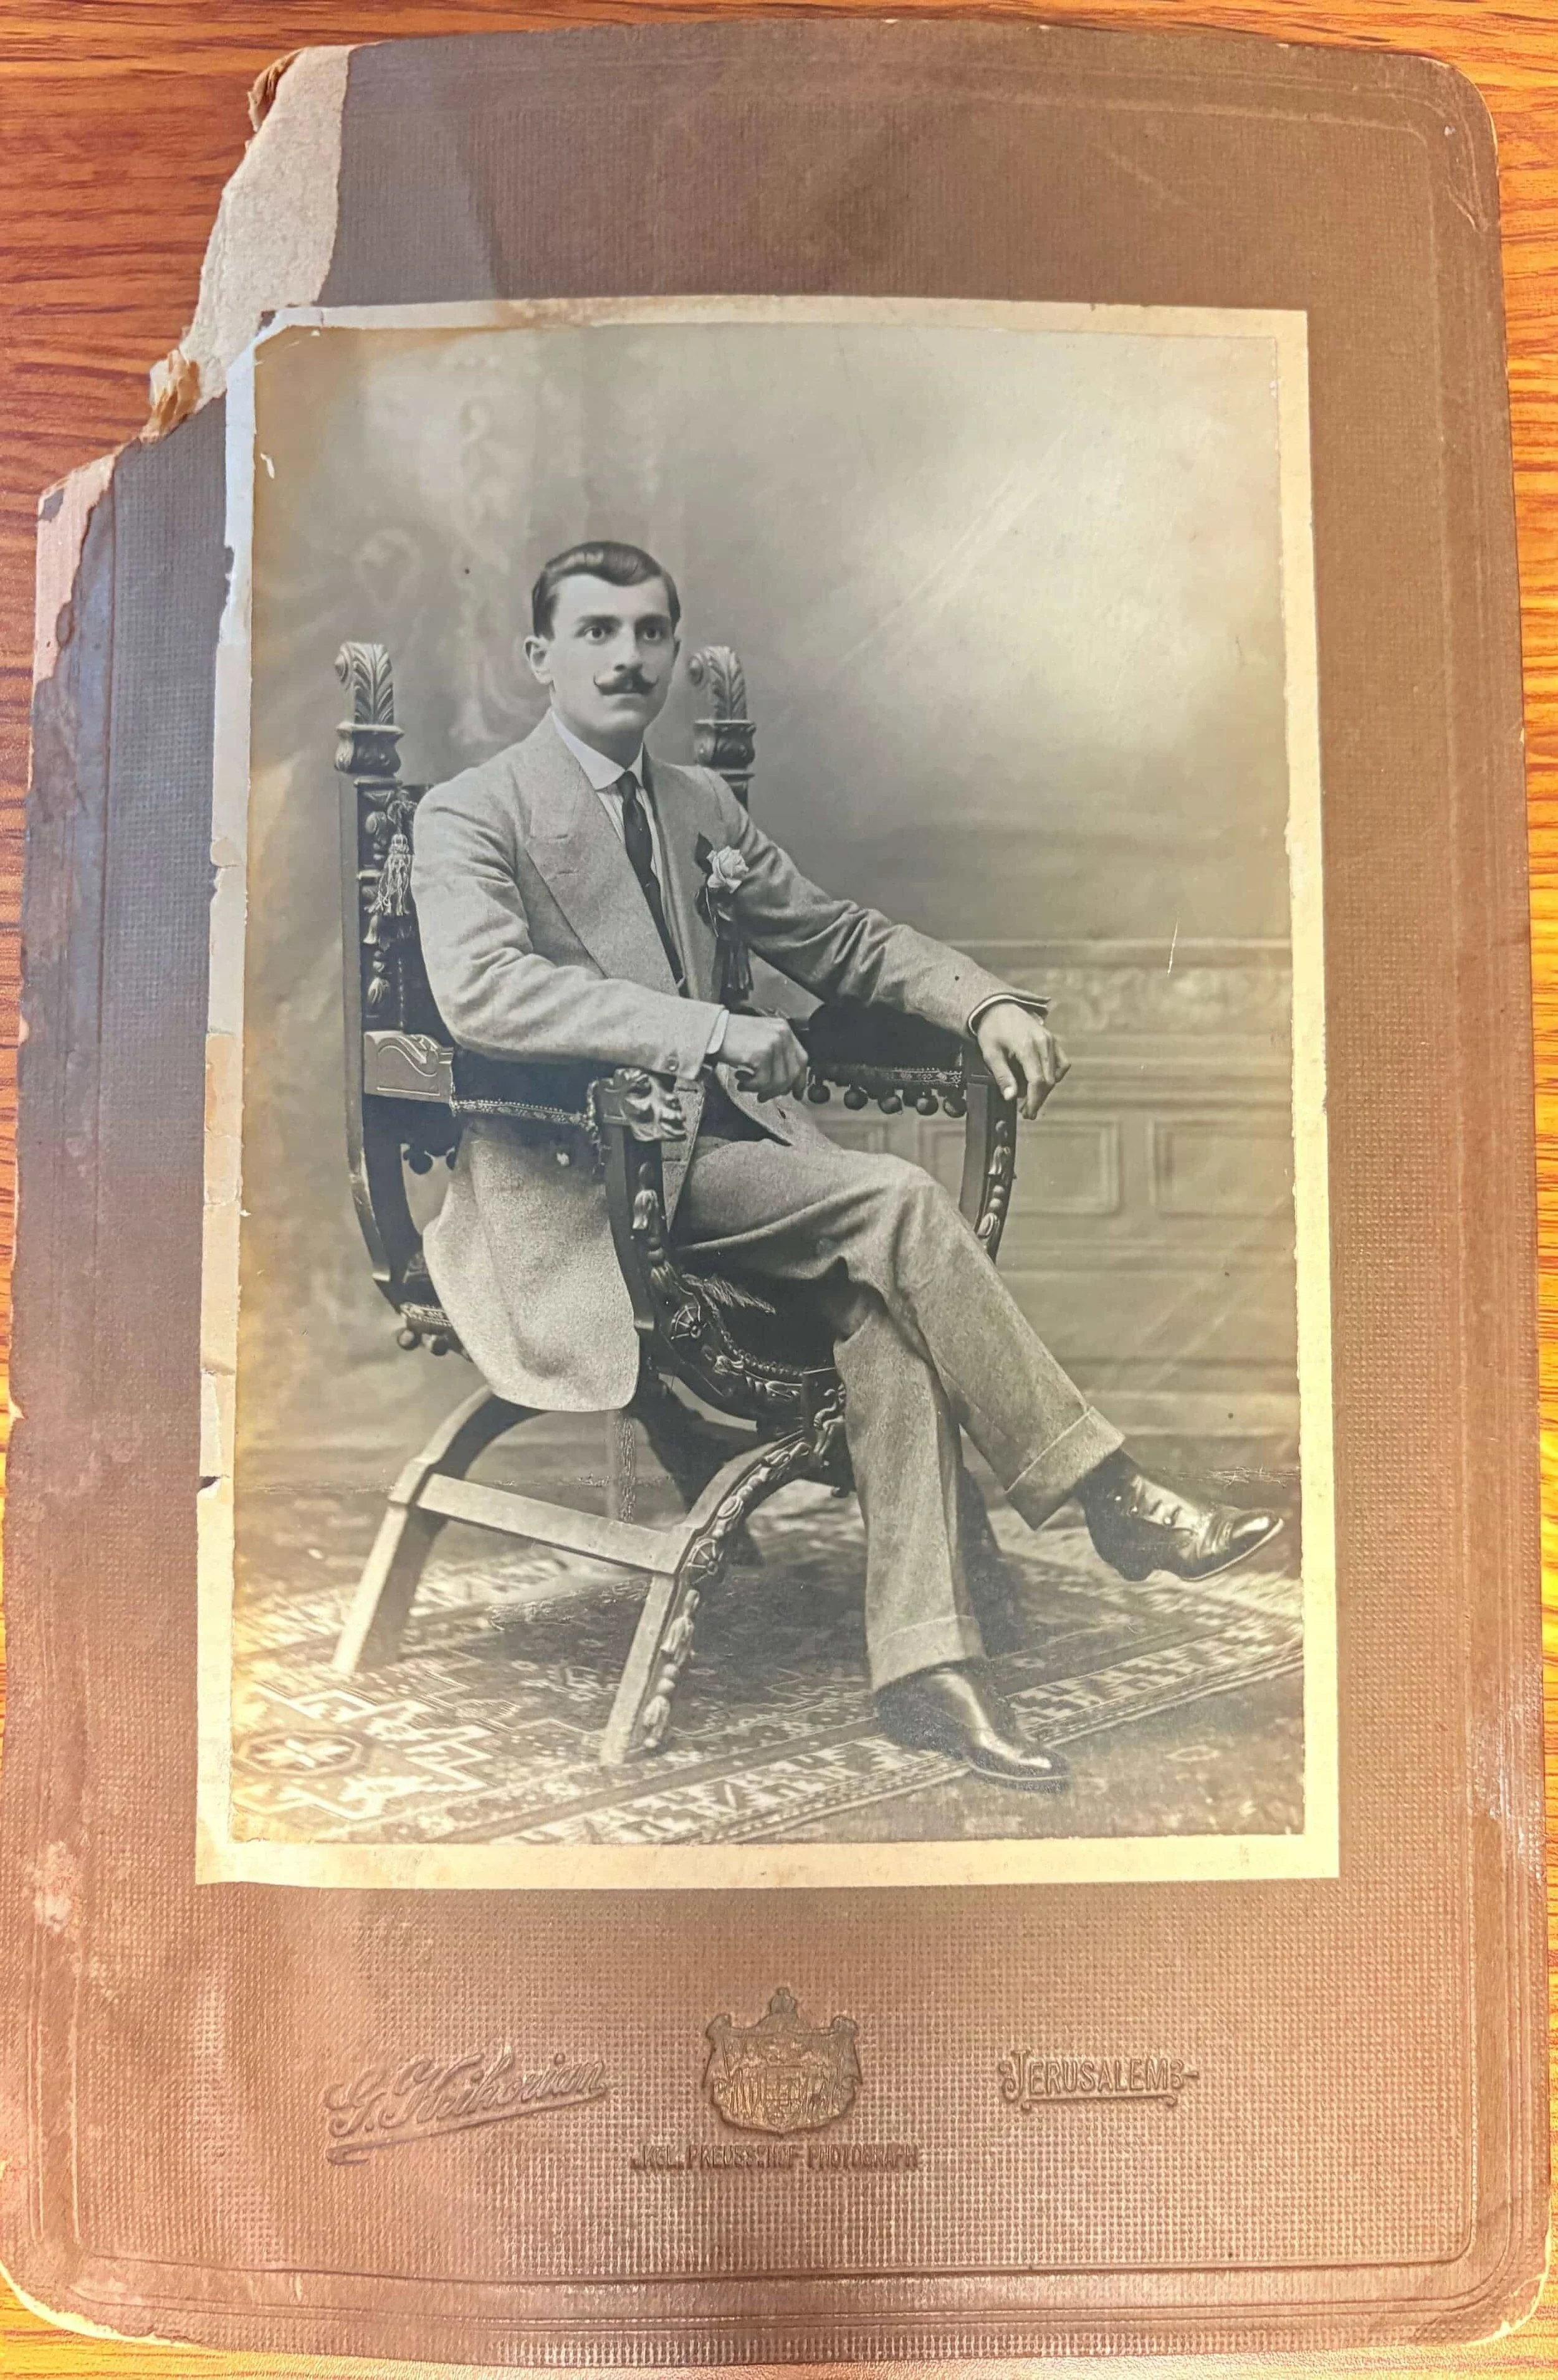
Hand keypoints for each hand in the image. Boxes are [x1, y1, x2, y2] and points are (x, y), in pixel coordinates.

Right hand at [717, 1012, 809, 1099]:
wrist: (711, 1030)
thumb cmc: (731, 1036)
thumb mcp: (760, 1038)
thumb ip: (776, 1055)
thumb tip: (785, 1082)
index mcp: (783, 1029)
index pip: (802, 1058)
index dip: (800, 1079)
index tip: (796, 1092)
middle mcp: (781, 1034)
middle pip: (792, 1072)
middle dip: (779, 1089)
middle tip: (765, 1096)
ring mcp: (773, 1043)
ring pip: (779, 1081)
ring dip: (762, 1089)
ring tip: (747, 1085)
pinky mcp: (761, 1054)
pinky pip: (763, 1081)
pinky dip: (751, 1086)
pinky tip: (741, 1079)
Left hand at [974, 1001, 1068, 1119]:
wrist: (998, 1007)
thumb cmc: (992, 1029)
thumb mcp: (990, 1054)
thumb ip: (1002, 1076)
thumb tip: (1011, 1097)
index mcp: (1027, 1046)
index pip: (1038, 1081)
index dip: (1034, 1101)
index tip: (1027, 1113)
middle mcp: (1043, 1043)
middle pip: (1049, 1080)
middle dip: (1038, 1099)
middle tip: (1025, 1111)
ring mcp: (1051, 1041)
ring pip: (1056, 1074)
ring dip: (1045, 1089)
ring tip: (1029, 1096)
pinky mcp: (1053, 1040)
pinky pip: (1062, 1063)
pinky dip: (1054, 1075)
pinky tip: (1041, 1080)